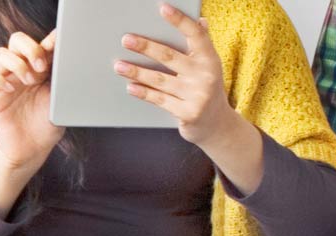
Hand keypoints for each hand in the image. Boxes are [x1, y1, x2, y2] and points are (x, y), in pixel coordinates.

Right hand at [0, 30, 64, 166]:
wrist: (32, 150)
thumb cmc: (48, 125)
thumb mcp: (60, 99)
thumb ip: (61, 78)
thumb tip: (69, 59)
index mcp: (39, 68)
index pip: (40, 43)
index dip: (47, 40)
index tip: (57, 44)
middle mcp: (20, 70)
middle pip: (16, 40)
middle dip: (29, 48)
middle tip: (41, 66)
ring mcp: (4, 81)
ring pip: (0, 54)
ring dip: (16, 63)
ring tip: (29, 81)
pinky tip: (10, 90)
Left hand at [117, 3, 251, 146]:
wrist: (217, 125)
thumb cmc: (206, 89)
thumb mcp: (209, 67)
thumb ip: (202, 45)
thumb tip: (201, 21)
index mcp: (211, 59)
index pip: (196, 35)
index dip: (180, 20)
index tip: (163, 8)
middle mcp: (206, 75)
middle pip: (170, 57)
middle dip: (146, 47)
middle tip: (126, 39)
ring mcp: (197, 95)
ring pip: (160, 79)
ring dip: (136, 72)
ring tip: (119, 65)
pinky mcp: (188, 113)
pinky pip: (159, 100)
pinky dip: (143, 92)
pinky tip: (130, 86)